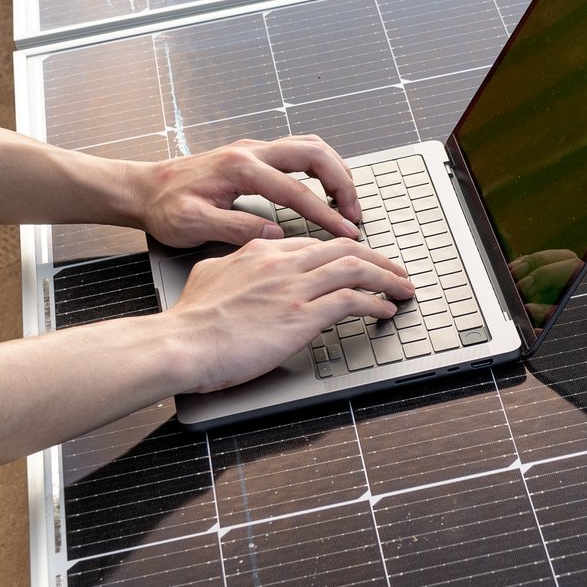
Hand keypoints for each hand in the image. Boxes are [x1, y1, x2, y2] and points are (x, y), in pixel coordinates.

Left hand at [134, 136, 364, 245]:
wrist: (143, 189)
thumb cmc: (164, 208)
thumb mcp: (193, 225)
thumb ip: (236, 228)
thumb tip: (275, 233)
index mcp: (240, 168)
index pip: (296, 190)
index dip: (325, 214)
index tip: (345, 233)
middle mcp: (251, 151)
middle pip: (315, 154)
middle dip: (342, 183)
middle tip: (355, 214)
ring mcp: (254, 149)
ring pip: (310, 147)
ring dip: (335, 171)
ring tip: (347, 202)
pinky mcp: (254, 154)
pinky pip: (299, 152)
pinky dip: (320, 168)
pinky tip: (325, 189)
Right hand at [164, 234, 418, 392]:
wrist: (184, 342)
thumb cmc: (191, 320)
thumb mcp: (208, 275)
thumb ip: (230, 265)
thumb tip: (235, 265)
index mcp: (260, 252)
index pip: (313, 244)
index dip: (342, 252)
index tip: (357, 262)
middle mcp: (282, 263)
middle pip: (343, 250)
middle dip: (377, 260)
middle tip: (395, 271)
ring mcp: (294, 288)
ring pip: (355, 269)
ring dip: (386, 278)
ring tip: (402, 288)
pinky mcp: (302, 315)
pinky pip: (352, 301)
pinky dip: (375, 303)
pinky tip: (385, 310)